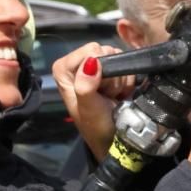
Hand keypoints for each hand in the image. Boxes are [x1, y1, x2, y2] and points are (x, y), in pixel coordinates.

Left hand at [52, 43, 134, 160]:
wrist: (115, 139)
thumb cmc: (96, 126)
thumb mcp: (88, 108)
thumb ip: (85, 86)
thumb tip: (92, 62)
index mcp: (64, 69)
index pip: (90, 51)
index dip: (99, 69)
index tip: (97, 90)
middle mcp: (78, 64)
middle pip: (104, 51)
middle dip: (110, 75)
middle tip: (105, 94)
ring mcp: (96, 66)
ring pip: (117, 57)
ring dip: (119, 79)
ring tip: (112, 95)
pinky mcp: (112, 70)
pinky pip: (126, 64)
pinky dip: (127, 81)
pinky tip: (120, 94)